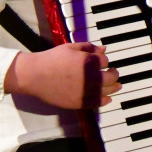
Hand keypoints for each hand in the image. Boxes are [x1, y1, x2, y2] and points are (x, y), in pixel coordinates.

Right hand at [5, 42, 120, 108]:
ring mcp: (85, 91)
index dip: (103, 61)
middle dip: (114, 73)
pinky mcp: (78, 102)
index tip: (100, 61)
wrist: (34, 75)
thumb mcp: (71, 48)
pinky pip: (97, 103)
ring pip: (107, 90)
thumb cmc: (52, 59)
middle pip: (111, 77)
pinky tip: (108, 98)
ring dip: (114, 87)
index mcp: (89, 61)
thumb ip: (89, 48)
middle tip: (113, 72)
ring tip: (117, 85)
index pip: (106, 61)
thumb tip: (104, 49)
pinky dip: (105, 100)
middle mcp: (90, 77)